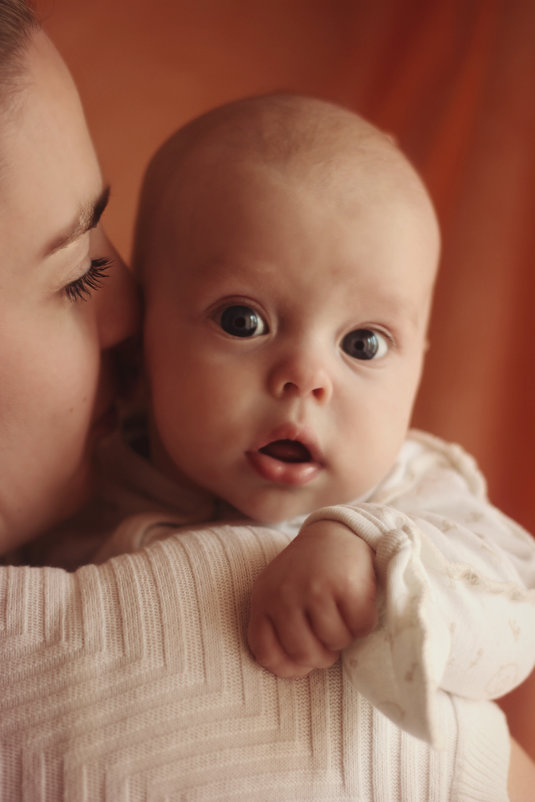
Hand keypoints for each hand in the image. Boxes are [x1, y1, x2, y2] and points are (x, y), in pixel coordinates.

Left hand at [247, 520, 377, 677]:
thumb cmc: (308, 572)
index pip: (267, 654)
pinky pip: (360, 627)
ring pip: (335, 643)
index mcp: (263, 599)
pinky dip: (364, 624)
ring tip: (342, 614)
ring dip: (345, 636)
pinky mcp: (344, 585)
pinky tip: (358, 604)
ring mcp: (313, 589)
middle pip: (305, 654)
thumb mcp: (280, 593)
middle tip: (330, 637)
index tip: (305, 662)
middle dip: (323, 654)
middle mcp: (284, 595)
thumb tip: (296, 670)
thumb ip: (278, 627)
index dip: (290, 667)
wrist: (335, 531)